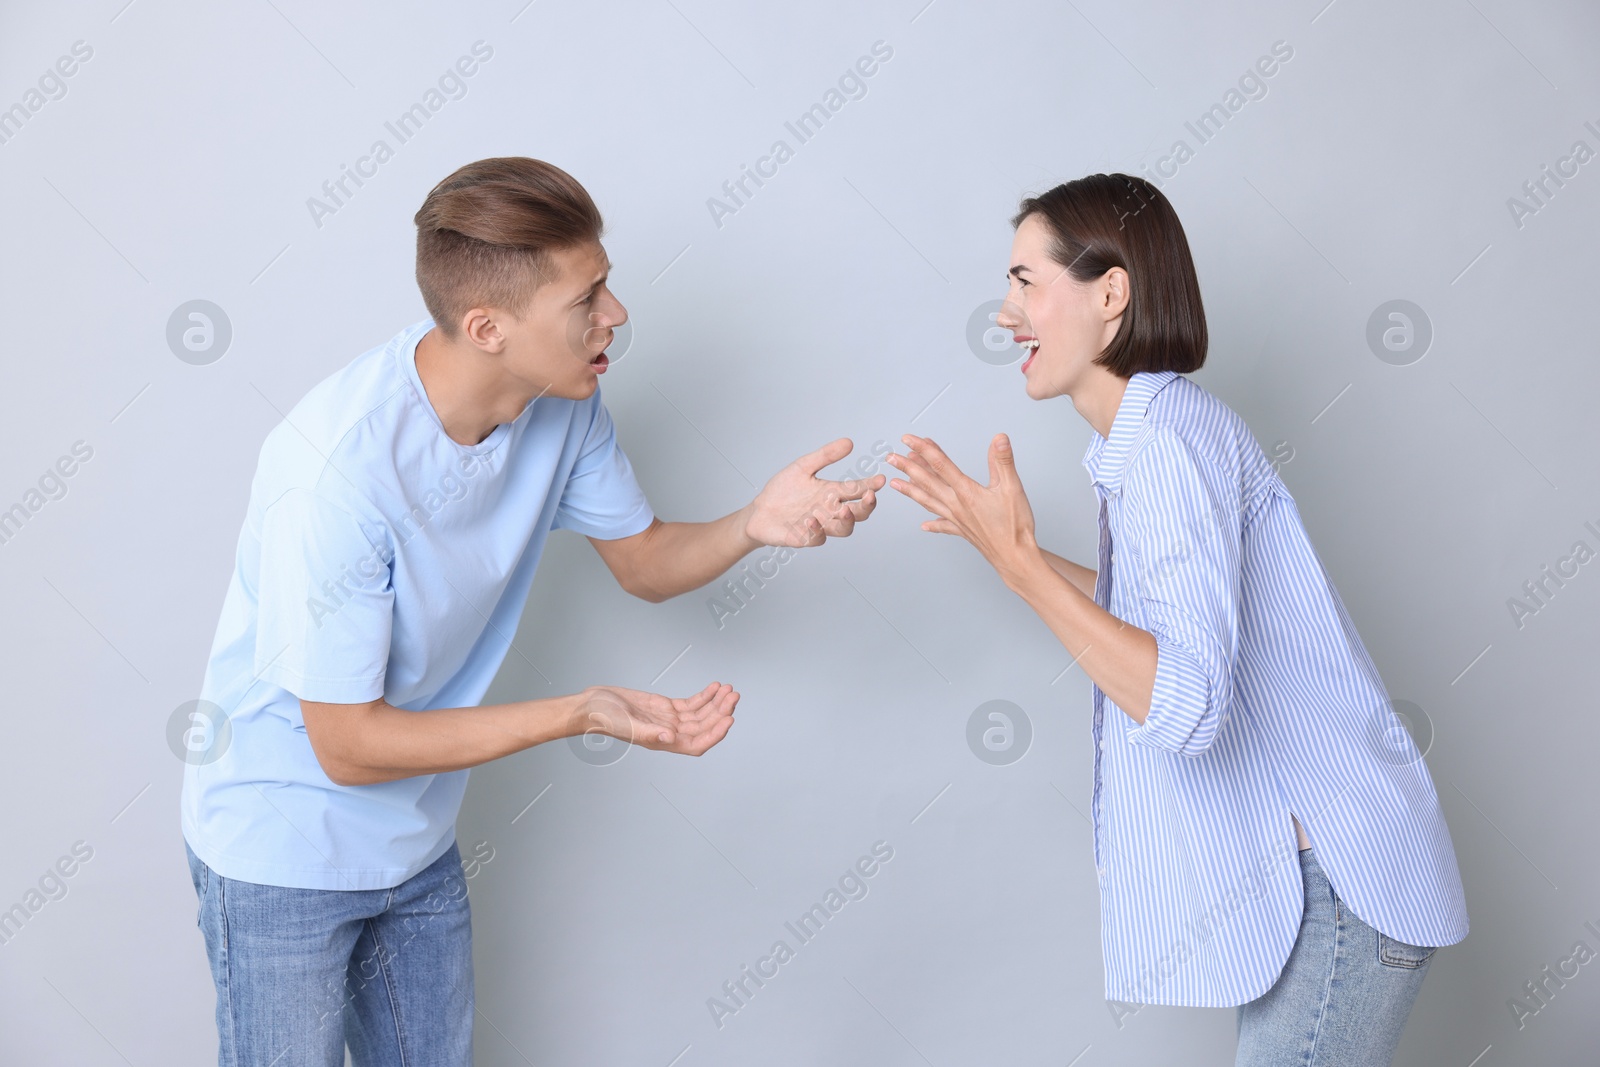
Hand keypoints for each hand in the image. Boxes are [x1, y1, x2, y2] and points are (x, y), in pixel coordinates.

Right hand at [575, 682, 737, 755]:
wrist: (592, 706)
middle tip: (733, 696)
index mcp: (663, 742)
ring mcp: (669, 719)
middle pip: (704, 726)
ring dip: (716, 702)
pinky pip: (691, 703)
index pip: (697, 744)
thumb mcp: (626, 725)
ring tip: (729, 689)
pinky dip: (705, 696)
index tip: (729, 719)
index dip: (715, 734)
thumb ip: (649, 733)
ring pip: (701, 713)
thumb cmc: (604, 719)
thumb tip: (670, 739)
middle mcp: (670, 733)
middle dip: (720, 712)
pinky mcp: (665, 707)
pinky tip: (715, 687)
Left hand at [744, 438, 885, 547]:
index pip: (857, 490)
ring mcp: (819, 526)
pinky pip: (817, 539)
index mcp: (832, 493)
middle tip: (870, 497)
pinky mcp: (804, 538)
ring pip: (844, 529)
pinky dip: (816, 531)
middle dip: (867, 506)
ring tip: (844, 510)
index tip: (880, 479)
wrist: (759, 511)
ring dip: (847, 520)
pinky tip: (810, 520)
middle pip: (858, 513)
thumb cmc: (783, 490)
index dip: (870, 486)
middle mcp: (830, 511)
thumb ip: (825, 456)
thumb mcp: (803, 467)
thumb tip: (848, 442)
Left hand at [884, 432, 1040, 584]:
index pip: (941, 465)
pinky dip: (932, 524)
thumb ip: (1003, 461)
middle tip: (891, 458)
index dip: (923, 449)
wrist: (1014, 557)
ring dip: (911, 491)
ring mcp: (957, 519)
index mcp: (966, 492)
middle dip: (908, 467)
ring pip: (929, 501)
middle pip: (927, 482)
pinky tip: (924, 525)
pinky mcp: (962, 532)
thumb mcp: (1012, 488)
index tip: (908, 439)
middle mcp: (956, 505)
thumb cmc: (1014, 525)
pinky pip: (942, 526)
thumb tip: (999, 439)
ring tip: (896, 483)